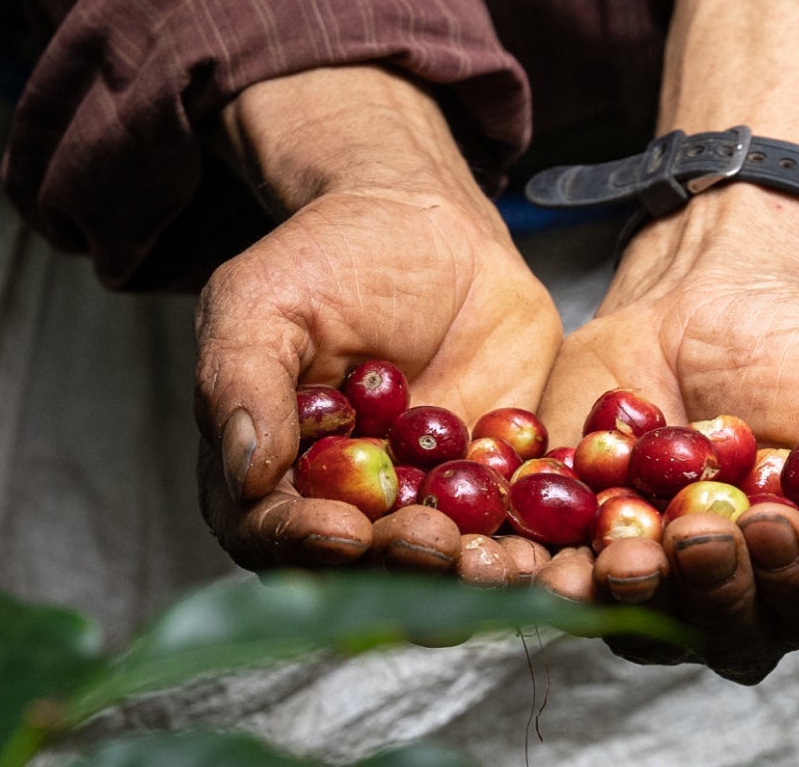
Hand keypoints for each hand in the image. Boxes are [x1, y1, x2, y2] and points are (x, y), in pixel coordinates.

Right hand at [195, 67, 561, 576]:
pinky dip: (534, 545)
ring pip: (441, 564)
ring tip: (496, 558)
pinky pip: (513, 531)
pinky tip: (556, 543)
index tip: (341, 530)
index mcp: (266, 475)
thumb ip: (243, 383)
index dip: (301, 544)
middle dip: (397, 563)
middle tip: (431, 538)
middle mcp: (341, 505)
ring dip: (469, 574)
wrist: (428, 223)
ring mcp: (419, 502)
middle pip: (360, 568)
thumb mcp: (262, 301)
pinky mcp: (491, 488)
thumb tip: (246, 477)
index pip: (268, 535)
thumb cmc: (325, 257)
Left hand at [532, 190, 798, 681]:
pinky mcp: (576, 550)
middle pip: (724, 629)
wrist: (712, 304)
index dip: (796, 577)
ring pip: (635, 616)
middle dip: (706, 587)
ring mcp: (653, 584)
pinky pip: (553, 573)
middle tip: (691, 533)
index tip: (772, 523)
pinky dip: (538, 564)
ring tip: (612, 554)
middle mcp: (736, 605)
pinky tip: (526, 546)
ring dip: (620, 594)